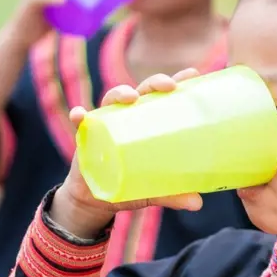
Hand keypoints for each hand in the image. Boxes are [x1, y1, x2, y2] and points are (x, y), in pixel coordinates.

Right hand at [50, 69, 203, 237]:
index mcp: (148, 122)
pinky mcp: (85, 136)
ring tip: (130, 98)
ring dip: (120, 93)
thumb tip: (198, 203)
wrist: (95, 199)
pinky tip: (79, 115)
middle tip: (168, 86)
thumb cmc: (129, 183)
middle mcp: (128, 117)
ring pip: (112, 99)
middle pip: (142, 90)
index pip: (164, 96)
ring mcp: (105, 123)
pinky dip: (78, 115)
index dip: (177, 81)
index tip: (193, 73)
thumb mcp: (152, 190)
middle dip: (155, 82)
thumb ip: (173, 194)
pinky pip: (80, 121)